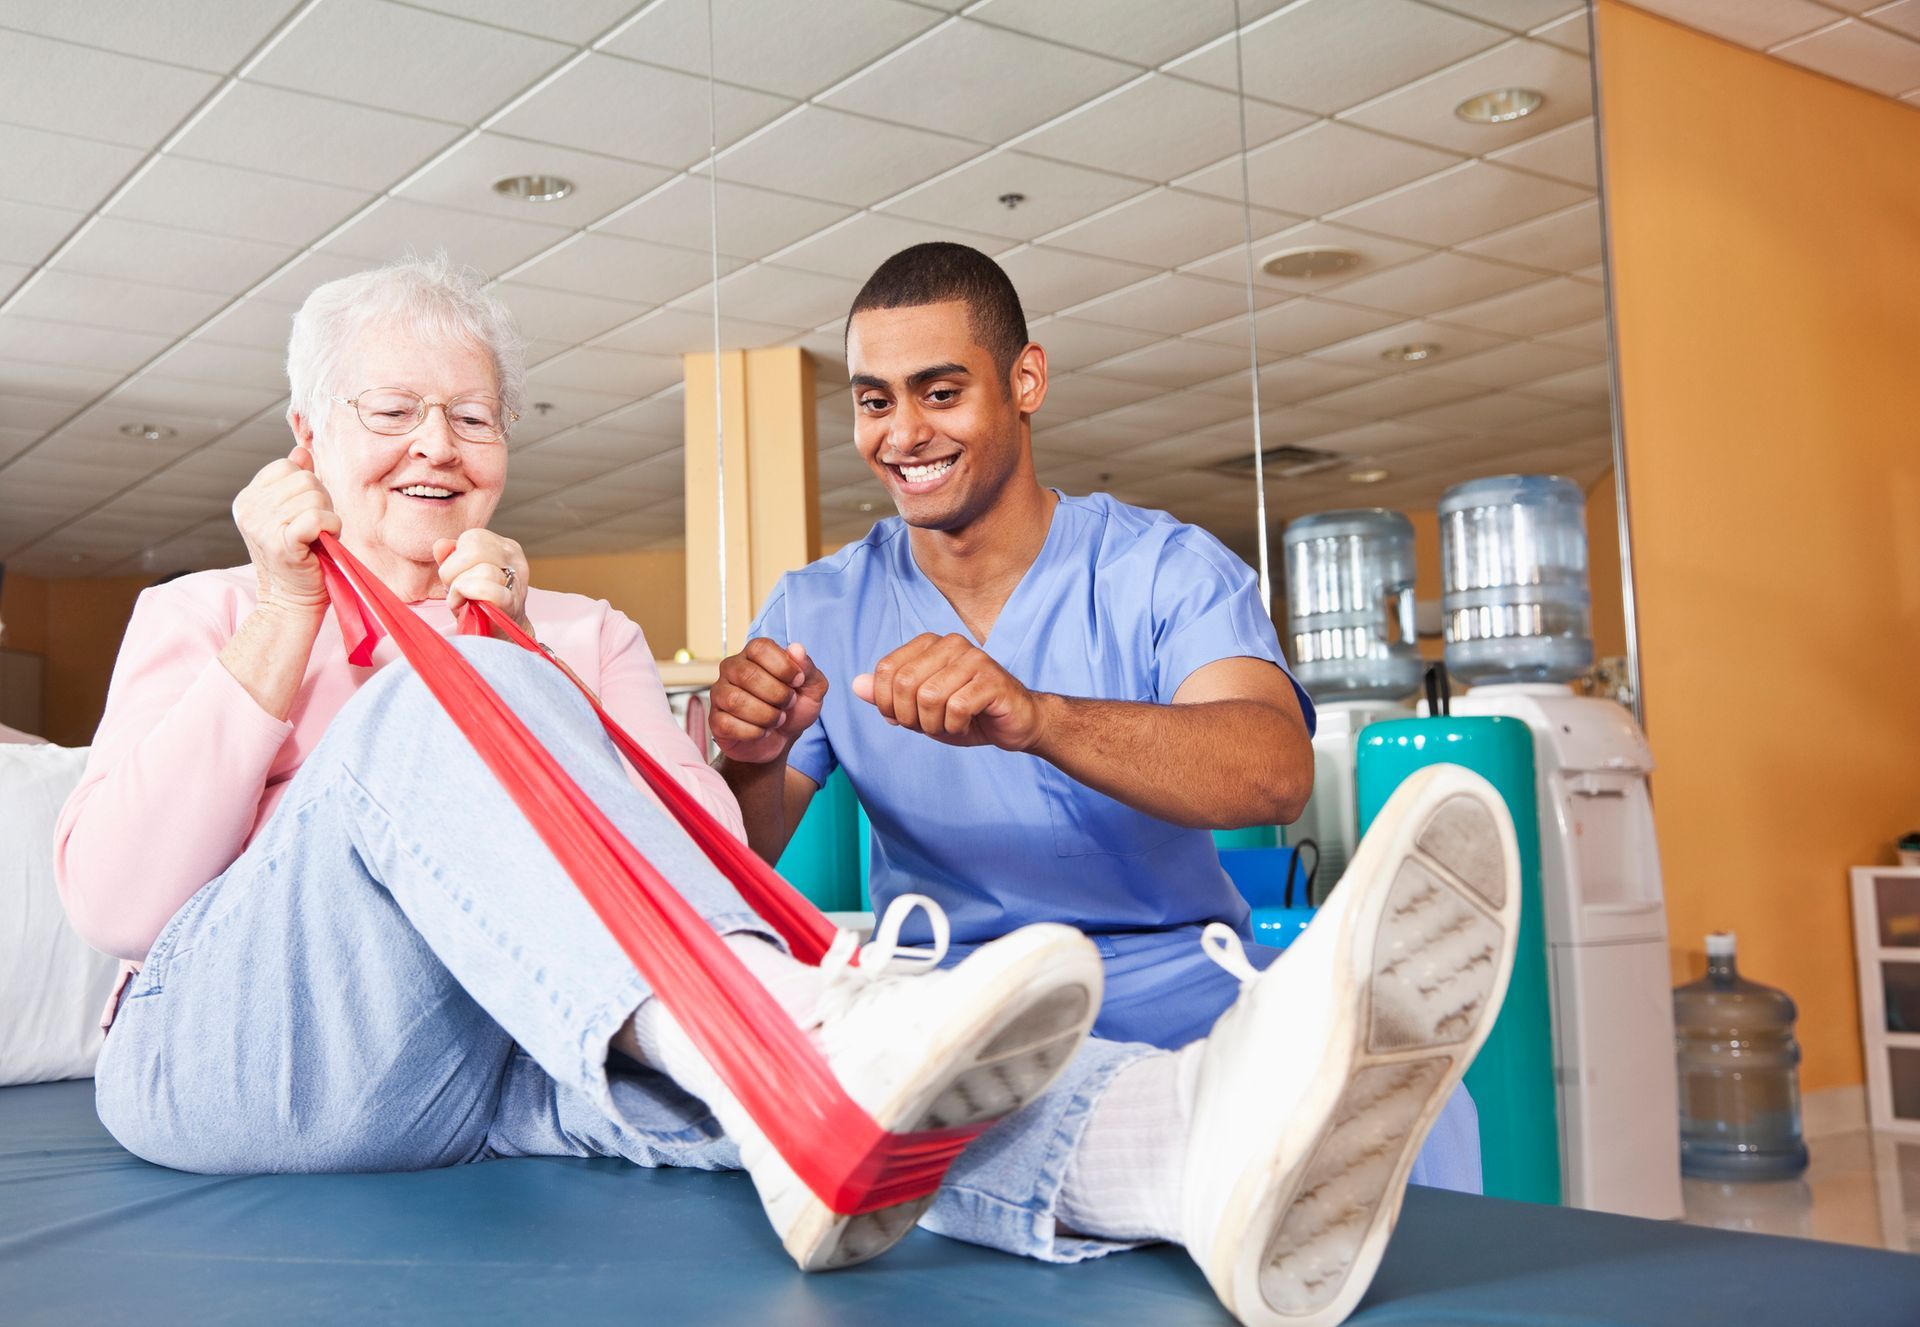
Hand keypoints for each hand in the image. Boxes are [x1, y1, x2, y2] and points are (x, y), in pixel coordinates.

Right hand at [233, 444, 342, 616]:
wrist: (291, 602)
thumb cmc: (299, 558)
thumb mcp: (291, 514)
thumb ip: (293, 482)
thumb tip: (301, 450)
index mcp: (247, 498)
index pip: (287, 466)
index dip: (307, 487)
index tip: (304, 514)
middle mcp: (249, 508)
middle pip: (305, 479)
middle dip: (321, 502)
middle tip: (315, 530)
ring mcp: (261, 525)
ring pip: (314, 496)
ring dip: (328, 517)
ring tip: (317, 539)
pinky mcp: (281, 542)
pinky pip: (318, 517)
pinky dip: (331, 528)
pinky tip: (324, 542)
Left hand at [433, 530, 530, 634]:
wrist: (500, 636)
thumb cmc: (479, 603)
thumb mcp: (461, 575)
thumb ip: (450, 557)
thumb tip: (441, 545)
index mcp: (503, 547)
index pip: (473, 537)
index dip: (455, 556)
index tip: (455, 576)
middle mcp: (514, 559)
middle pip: (476, 548)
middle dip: (453, 570)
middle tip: (454, 589)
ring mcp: (516, 581)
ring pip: (482, 570)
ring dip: (460, 588)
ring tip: (461, 600)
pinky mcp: (512, 604)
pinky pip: (489, 590)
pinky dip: (471, 594)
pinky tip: (464, 604)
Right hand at [711, 639, 827, 763]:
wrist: (782, 740)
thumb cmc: (794, 707)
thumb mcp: (811, 688)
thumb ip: (808, 668)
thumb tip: (797, 649)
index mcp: (754, 654)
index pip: (760, 648)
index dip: (783, 666)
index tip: (798, 682)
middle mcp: (732, 668)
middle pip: (747, 675)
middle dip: (777, 694)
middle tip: (789, 703)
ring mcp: (720, 693)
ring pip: (736, 701)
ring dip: (766, 715)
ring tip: (777, 719)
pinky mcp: (716, 720)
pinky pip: (728, 724)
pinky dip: (754, 732)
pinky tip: (763, 731)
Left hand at [853, 633, 1047, 751]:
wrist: (1016, 723)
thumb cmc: (967, 713)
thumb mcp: (919, 708)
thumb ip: (888, 696)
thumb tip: (856, 685)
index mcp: (930, 644)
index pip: (886, 669)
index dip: (886, 703)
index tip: (901, 719)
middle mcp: (951, 643)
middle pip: (904, 684)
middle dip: (909, 717)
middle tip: (927, 726)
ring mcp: (974, 659)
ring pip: (928, 697)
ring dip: (933, 725)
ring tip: (948, 725)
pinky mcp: (992, 680)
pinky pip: (956, 708)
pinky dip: (955, 727)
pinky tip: (967, 724)